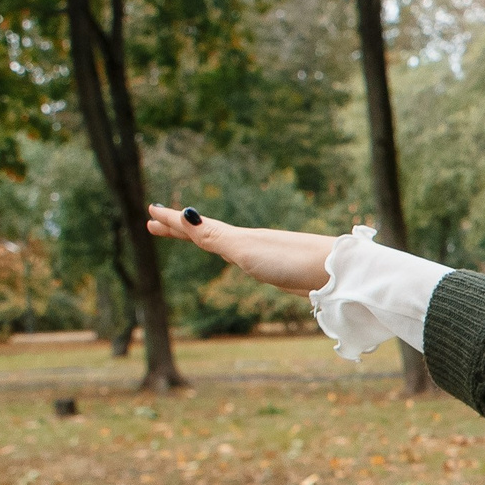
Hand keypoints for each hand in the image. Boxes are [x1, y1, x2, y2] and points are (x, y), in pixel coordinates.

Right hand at [146, 205, 335, 293]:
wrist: (334, 272)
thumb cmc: (289, 260)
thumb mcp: (244, 248)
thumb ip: (215, 235)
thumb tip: (186, 214)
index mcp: (237, 238)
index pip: (196, 226)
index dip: (173, 221)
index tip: (150, 211)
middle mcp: (247, 242)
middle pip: (206, 232)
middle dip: (180, 228)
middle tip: (153, 224)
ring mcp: (262, 254)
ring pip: (223, 244)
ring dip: (201, 239)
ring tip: (189, 236)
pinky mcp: (277, 269)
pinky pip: (241, 257)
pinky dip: (228, 253)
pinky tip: (237, 257)